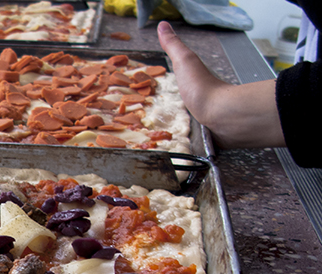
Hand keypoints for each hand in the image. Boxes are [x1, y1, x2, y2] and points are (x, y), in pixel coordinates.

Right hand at [157, 21, 284, 148]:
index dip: (163, 96)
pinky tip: (165, 155)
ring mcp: (199, 127)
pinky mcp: (200, 145)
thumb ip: (174, 46)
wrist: (222, 117)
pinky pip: (185, 149)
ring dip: (168, 138)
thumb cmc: (203, 89)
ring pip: (179, 134)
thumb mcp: (185, 62)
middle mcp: (197, 108)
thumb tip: (162, 26)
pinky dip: (176, 153)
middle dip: (162, 121)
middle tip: (143, 128)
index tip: (147, 101)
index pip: (175, 92)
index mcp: (192, 89)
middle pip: (175, 115)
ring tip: (150, 144)